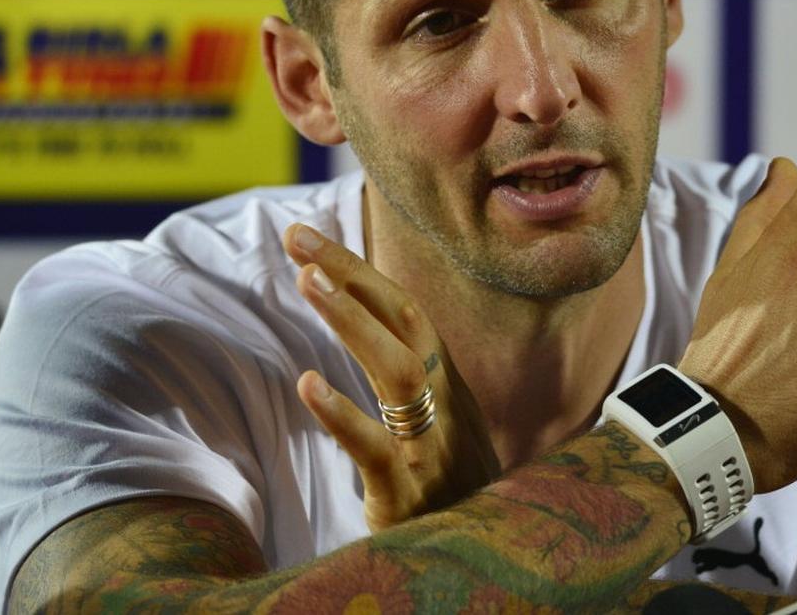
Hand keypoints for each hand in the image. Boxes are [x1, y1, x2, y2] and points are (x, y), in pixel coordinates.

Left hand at [283, 224, 500, 531]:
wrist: (497, 560)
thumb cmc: (454, 489)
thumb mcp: (441, 423)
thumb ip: (410, 380)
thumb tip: (371, 326)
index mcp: (447, 383)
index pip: (404, 311)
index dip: (360, 272)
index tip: (310, 241)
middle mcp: (446, 403)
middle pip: (404, 320)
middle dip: (352, 272)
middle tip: (299, 236)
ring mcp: (432, 446)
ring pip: (398, 371)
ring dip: (352, 320)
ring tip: (306, 281)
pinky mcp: (410, 493)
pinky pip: (377, 449)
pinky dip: (342, 414)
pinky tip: (307, 384)